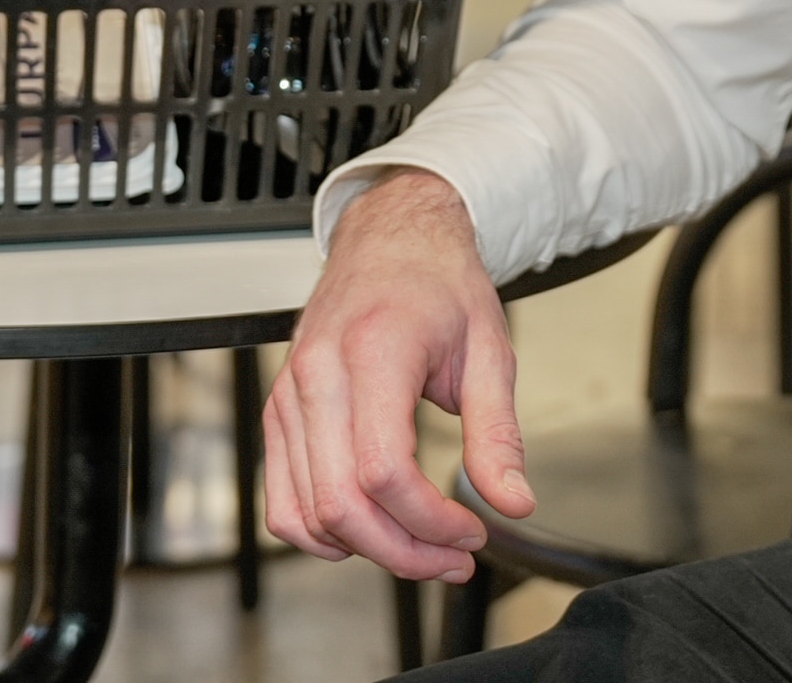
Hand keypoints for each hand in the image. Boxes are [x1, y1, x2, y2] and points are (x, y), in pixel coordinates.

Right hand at [265, 167, 532, 581]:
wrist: (390, 236)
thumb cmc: (438, 283)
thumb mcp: (490, 350)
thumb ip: (497, 433)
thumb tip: (513, 503)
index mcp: (374, 351)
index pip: (383, 471)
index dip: (430, 521)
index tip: (472, 531)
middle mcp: (319, 374)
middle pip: (341, 503)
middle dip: (404, 550)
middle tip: (454, 556)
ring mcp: (290, 394)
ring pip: (308, 512)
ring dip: (369, 549)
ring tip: (422, 545)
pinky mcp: (278, 410)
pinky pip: (282, 499)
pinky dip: (319, 533)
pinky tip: (368, 533)